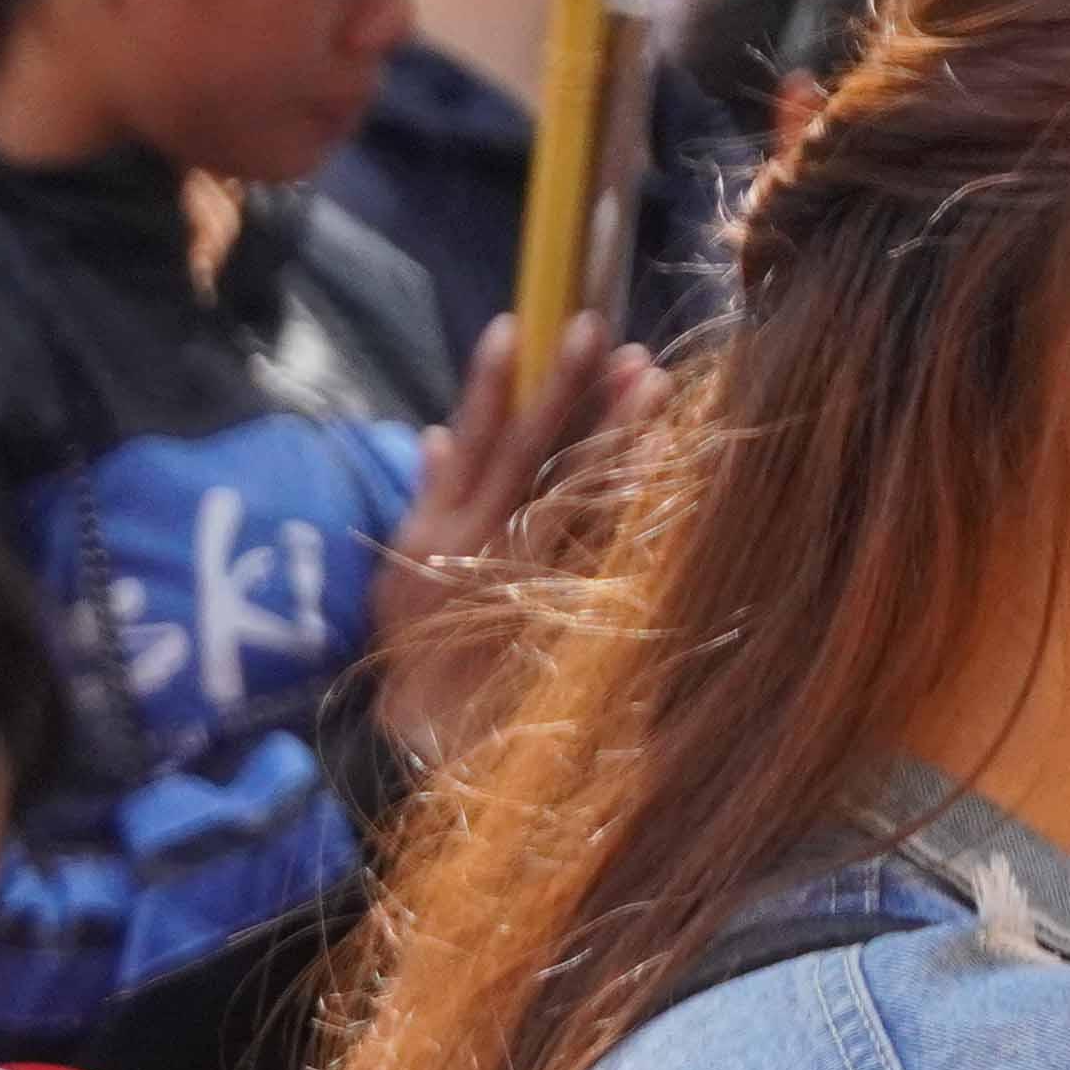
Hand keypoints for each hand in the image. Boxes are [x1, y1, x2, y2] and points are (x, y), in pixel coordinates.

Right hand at [372, 308, 655, 764]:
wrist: (427, 746)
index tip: (516, 323)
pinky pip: (610, 554)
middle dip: (562, 390)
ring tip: (649, 378)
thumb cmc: (414, 653)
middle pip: (526, 458)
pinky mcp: (567, 617)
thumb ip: (424, 499)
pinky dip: (639, 508)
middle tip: (599, 330)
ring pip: (576, 498)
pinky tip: (671, 465)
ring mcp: (525, 584)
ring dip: (616, 436)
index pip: (465, 445)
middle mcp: (477, 551)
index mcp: (433, 534)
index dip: (488, 384)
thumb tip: (433, 432)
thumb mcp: (399, 575)